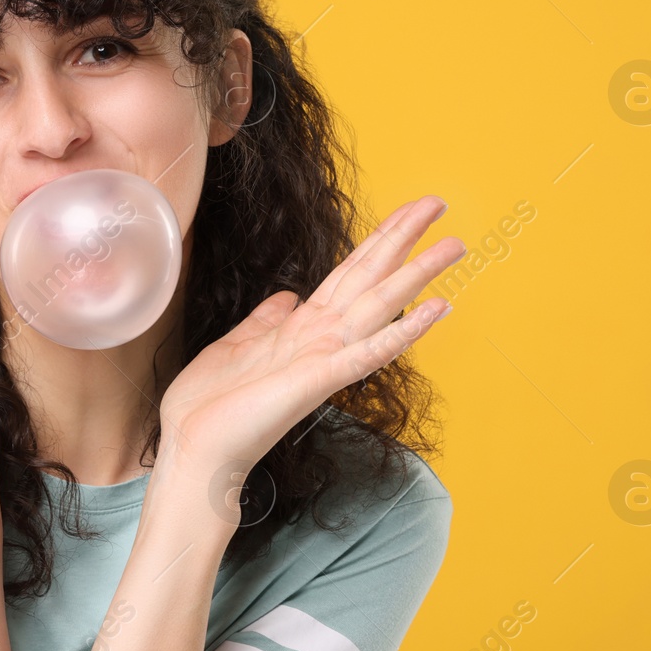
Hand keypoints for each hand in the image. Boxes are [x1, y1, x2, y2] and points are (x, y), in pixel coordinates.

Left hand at [156, 196, 462, 502]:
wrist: (195, 447)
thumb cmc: (211, 404)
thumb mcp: (236, 345)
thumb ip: (266, 320)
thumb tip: (287, 296)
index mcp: (302, 327)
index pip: (350, 272)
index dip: (378, 239)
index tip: (408, 211)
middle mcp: (321, 338)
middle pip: (371, 277)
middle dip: (404, 239)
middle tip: (439, 203)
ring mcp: (324, 358)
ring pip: (379, 306)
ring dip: (417, 275)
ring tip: (454, 245)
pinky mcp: (318, 380)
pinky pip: (368, 352)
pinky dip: (403, 332)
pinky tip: (435, 310)